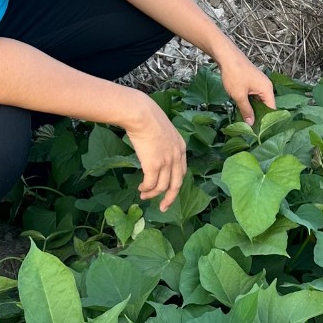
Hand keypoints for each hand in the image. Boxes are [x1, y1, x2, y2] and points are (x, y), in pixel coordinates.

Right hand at [123, 94, 187, 210]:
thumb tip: (156, 151)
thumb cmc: (148, 118)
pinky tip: (141, 189)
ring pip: (162, 186)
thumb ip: (164, 143)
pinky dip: (146, 189)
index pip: (182, 172)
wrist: (141, 114)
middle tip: (163, 207)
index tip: (169, 192)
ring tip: (144, 196)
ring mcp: (166, 162)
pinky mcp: (154, 165)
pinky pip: (151, 184)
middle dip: (170, 198)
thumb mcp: (164, 130)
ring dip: (152, 194)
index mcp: (181, 148)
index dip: (176, 184)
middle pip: (176, 184)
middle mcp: (177, 157)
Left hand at [215, 43, 276, 123]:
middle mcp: (266, 86)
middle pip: (266, 105)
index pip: (272, 109)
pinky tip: (243, 109)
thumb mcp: (239, 95)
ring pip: (259, 101)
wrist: (227, 56)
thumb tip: (251, 123)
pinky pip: (254, 96)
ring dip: (253, 109)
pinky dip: (250, 102)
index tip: (260, 131)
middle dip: (259, 116)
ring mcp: (259, 83)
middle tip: (252, 128)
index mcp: (267, 89)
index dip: (266, 120)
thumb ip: (246, 110)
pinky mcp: (253, 82)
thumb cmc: (234, 74)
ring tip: (247, 121)